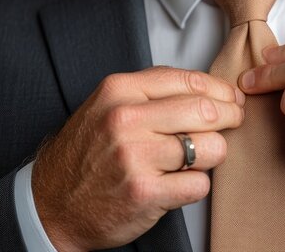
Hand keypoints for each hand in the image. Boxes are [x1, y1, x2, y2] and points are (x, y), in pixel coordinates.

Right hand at [32, 67, 244, 250]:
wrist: (52, 204)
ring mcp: (135, 157)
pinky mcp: (145, 193)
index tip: (230, 99)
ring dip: (212, 155)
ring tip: (195, 158)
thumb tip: (207, 89)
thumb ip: (153, 93)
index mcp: (120, 91)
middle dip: (230, 118)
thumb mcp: (108, 106)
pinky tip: (179, 182)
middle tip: (233, 123)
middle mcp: (126, 120)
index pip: (190, 80)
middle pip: (207, 111)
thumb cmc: (86, 155)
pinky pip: (199, 184)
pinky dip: (196, 185)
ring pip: (211, 148)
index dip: (220, 91)